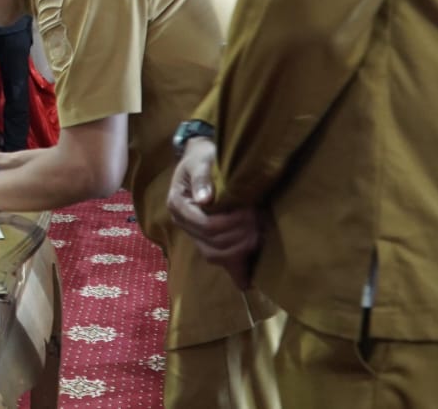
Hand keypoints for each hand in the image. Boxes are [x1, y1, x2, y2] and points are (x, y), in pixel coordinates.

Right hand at [166, 138, 260, 288]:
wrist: (200, 159)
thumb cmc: (202, 157)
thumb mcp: (201, 159)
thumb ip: (202, 177)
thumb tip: (204, 198)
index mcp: (178, 205)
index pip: (206, 225)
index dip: (231, 223)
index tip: (250, 210)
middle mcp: (182, 223)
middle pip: (213, 243)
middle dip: (241, 235)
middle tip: (259, 219)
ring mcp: (193, 234)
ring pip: (216, 256)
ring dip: (241, 249)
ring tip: (258, 233)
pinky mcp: (205, 240)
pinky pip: (218, 260)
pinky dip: (234, 271)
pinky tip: (248, 281)